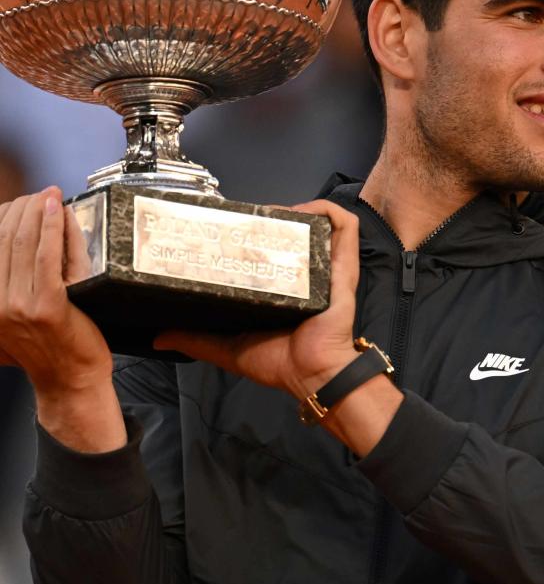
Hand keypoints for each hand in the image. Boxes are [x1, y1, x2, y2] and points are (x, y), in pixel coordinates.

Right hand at [0, 187, 113, 392]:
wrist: (71, 381)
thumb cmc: (53, 346)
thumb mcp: (19, 314)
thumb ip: (13, 283)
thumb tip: (19, 238)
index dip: (4, 217)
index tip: (19, 203)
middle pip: (4, 240)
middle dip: (22, 210)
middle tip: (40, 195)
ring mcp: (19, 306)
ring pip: (24, 243)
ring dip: (38, 212)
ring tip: (49, 196)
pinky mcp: (48, 306)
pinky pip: (47, 256)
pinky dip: (52, 227)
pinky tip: (58, 210)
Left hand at [154, 200, 361, 396]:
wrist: (312, 374)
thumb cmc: (279, 362)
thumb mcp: (227, 347)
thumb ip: (195, 339)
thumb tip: (158, 338)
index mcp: (283, 288)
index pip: (270, 250)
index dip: (254, 232)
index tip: (232, 224)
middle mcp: (306, 273)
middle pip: (293, 231)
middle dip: (273, 216)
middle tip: (248, 216)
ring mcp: (327, 267)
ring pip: (319, 222)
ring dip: (300, 209)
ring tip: (274, 213)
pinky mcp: (343, 266)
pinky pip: (345, 227)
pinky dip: (327, 211)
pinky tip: (305, 212)